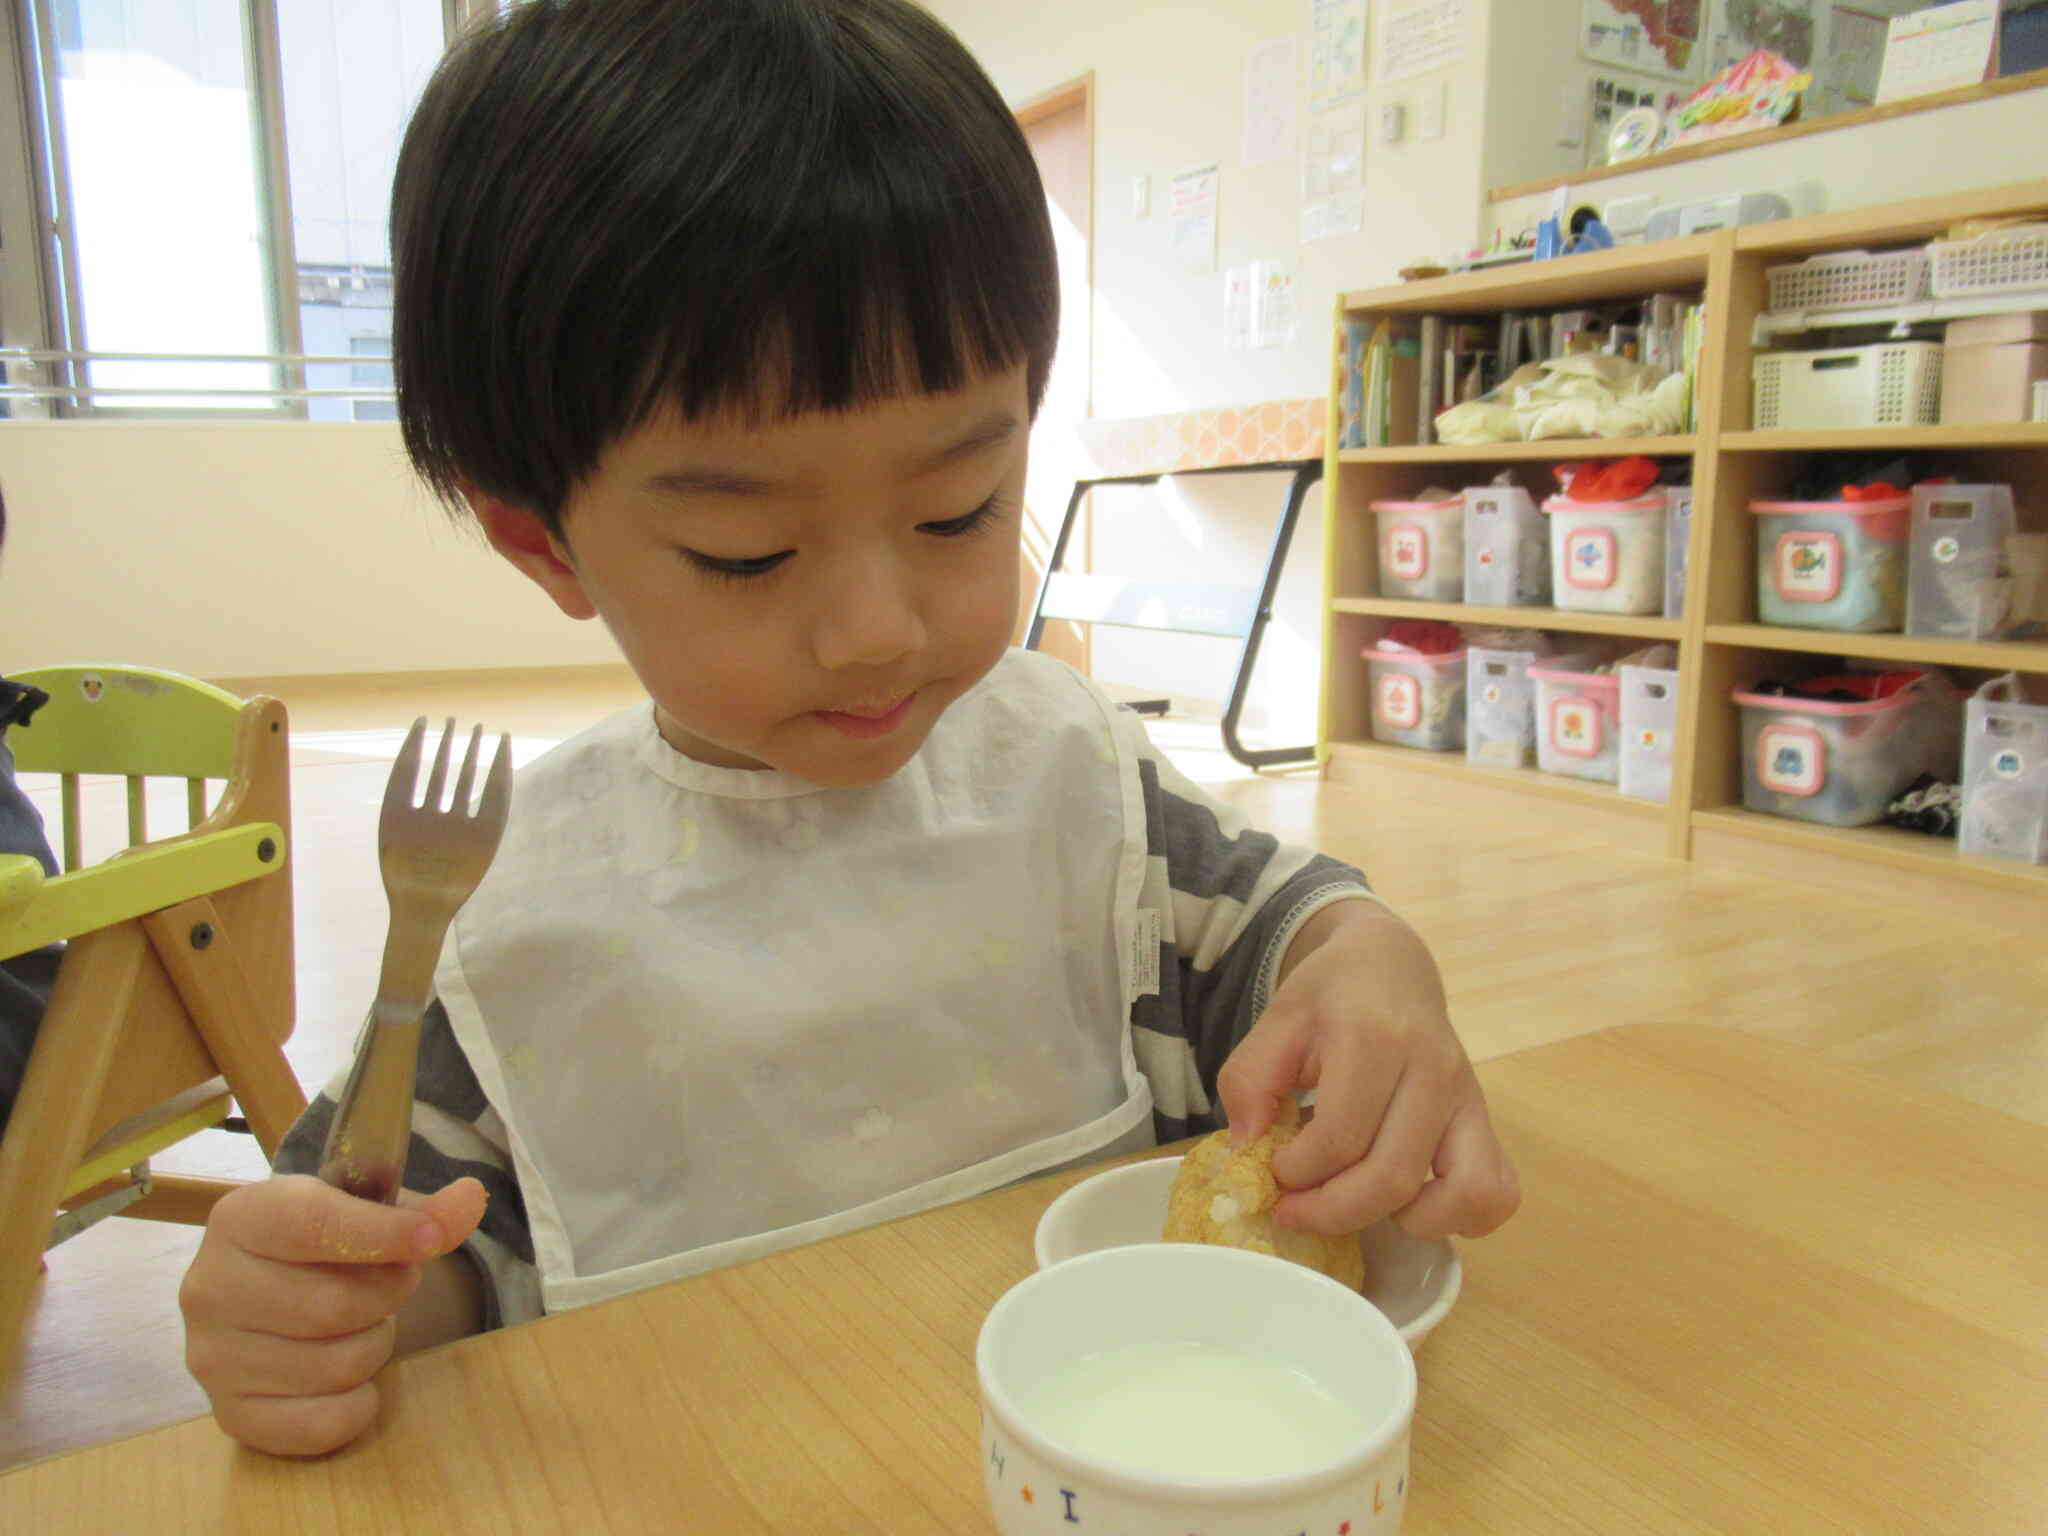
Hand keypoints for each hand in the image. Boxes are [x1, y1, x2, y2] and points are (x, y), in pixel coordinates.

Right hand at [180, 1173, 486, 1455]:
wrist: (273, 1283)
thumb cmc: (325, 1242)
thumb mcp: (368, 1210)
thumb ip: (422, 1210)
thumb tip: (471, 1200)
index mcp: (239, 1217)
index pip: (314, 1225)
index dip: (384, 1235)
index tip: (430, 1240)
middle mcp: (208, 1286)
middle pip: (332, 1306)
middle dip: (388, 1294)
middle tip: (393, 1283)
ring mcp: (212, 1356)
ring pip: (334, 1366)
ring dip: (375, 1345)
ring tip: (364, 1323)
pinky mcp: (229, 1413)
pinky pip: (320, 1424)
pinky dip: (358, 1404)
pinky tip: (353, 1376)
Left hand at [1217, 900, 1518, 1240]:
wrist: (1390, 966)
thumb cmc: (1330, 997)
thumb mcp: (1275, 1021)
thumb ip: (1249, 1081)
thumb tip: (1247, 1149)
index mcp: (1376, 1038)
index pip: (1339, 1136)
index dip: (1296, 1171)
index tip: (1272, 1169)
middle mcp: (1433, 1070)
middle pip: (1393, 1176)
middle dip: (1332, 1211)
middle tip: (1294, 1207)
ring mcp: (1468, 1098)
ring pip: (1460, 1193)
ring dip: (1400, 1218)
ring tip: (1357, 1200)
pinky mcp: (1486, 1121)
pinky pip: (1495, 1192)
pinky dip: (1456, 1218)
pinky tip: (1407, 1204)